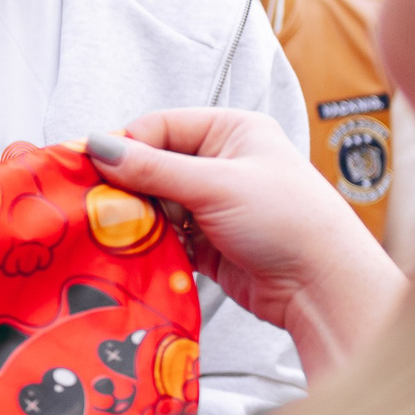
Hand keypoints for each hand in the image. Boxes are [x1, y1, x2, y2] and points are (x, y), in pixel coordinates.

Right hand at [87, 113, 405, 381]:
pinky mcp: (205, 240)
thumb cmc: (288, 221)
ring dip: (138, 218)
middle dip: (129, 187)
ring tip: (122, 231)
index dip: (126, 147)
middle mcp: (221, 163)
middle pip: (152, 166)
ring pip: (154, 203)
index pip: (159, 127)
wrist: (321, 287)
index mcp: (231, 131)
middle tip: (103, 206)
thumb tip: (96, 146)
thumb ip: (153, 168)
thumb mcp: (216, 185)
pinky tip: (138, 251)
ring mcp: (213, 203)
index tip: (93, 170)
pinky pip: (163, 235)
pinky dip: (149, 243)